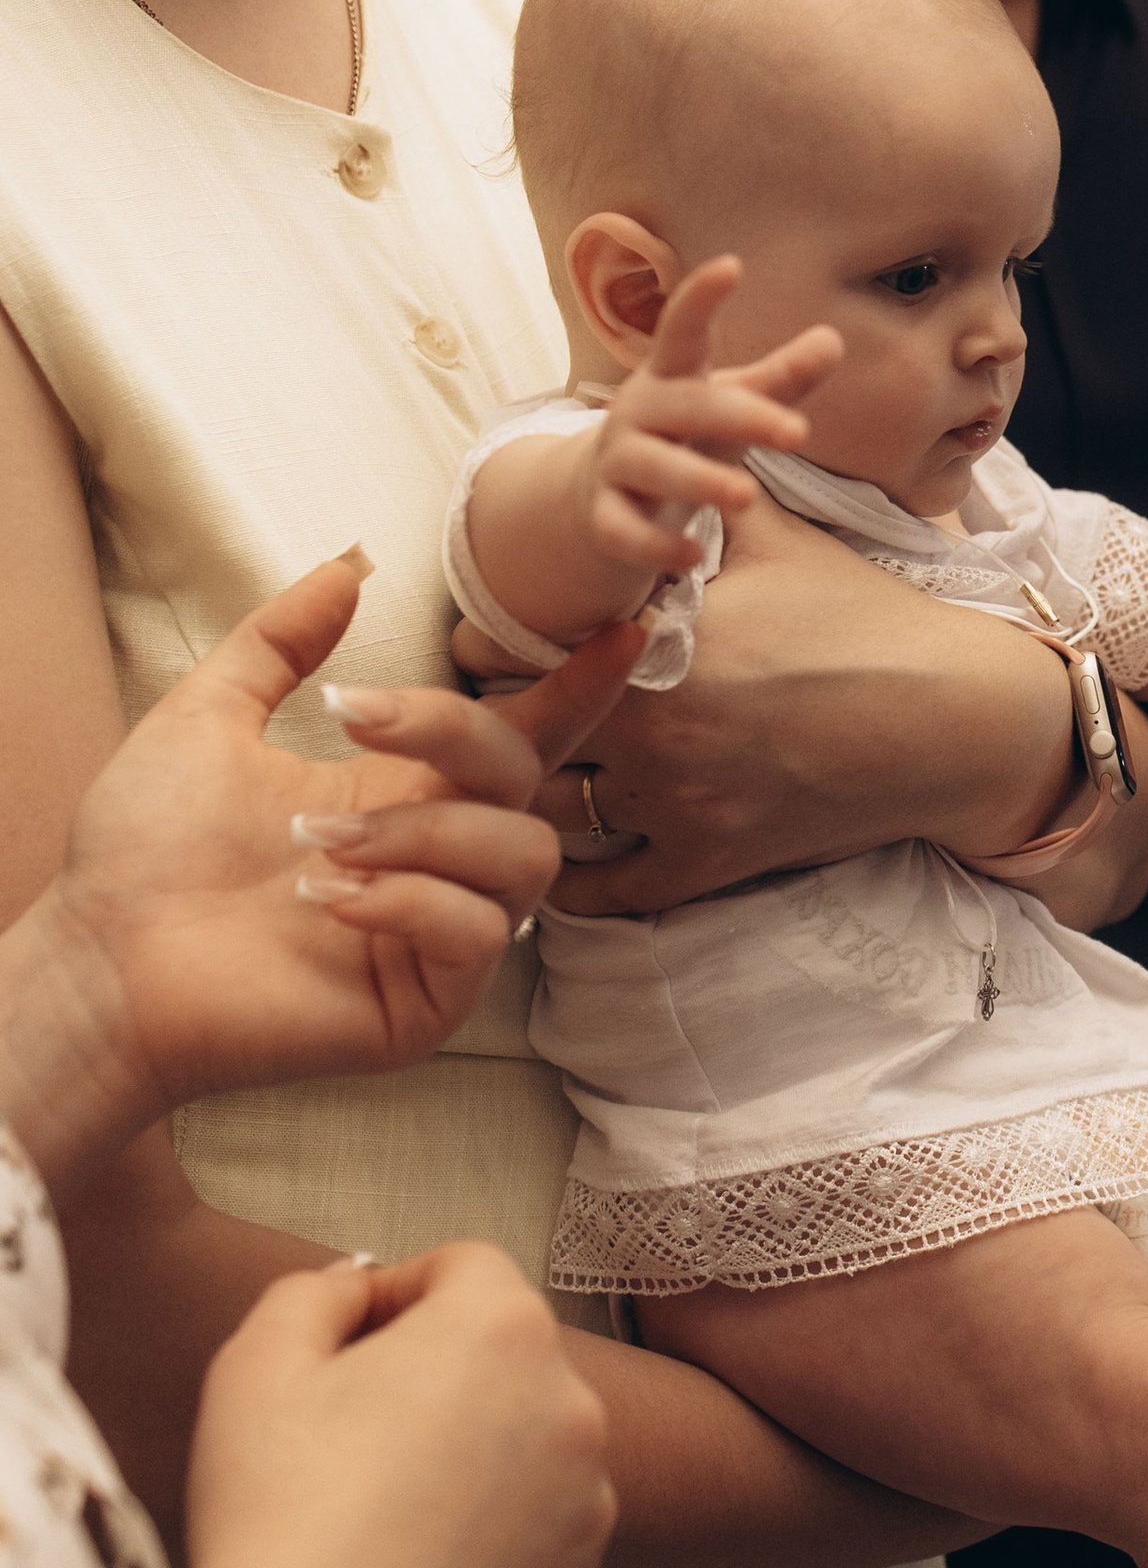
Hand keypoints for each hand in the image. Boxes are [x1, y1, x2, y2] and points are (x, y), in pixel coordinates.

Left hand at [0, 558, 641, 1184]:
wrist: (99, 959)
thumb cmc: (143, 851)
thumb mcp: (208, 717)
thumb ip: (279, 640)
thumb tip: (348, 565)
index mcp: (404, 792)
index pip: (521, 734)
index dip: (578, 686)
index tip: (627, 628)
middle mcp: (437, 858)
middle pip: (527, 777)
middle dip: (452, 731)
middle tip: (355, 717)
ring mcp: (438, 933)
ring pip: (522, 857)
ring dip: (423, 831)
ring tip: (317, 843)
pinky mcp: (427, 1001)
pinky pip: (477, 933)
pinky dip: (406, 900)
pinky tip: (326, 900)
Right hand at [184, 1244, 614, 1567]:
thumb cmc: (276, 1512)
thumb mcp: (257, 1361)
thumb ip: (315, 1292)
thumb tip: (357, 1285)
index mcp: (503, 1328)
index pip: (464, 1268)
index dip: (396, 1297)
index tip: (345, 1353)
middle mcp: (573, 1405)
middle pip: (504, 1361)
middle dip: (439, 1381)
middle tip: (352, 1440)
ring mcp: (588, 1506)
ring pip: (526, 1453)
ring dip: (471, 1464)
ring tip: (380, 1520)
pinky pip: (532, 1544)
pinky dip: (486, 1550)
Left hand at [515, 503, 1098, 915]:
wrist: (949, 717)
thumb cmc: (865, 617)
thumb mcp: (777, 538)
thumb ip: (700, 496)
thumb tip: (659, 439)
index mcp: (653, 647)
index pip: (516, 654)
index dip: (485, 649)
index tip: (474, 647)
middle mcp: (652, 732)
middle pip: (517, 740)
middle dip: (484, 730)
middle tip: (461, 723)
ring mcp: (679, 806)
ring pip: (548, 819)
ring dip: (518, 803)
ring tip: (493, 788)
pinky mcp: (712, 862)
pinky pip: (609, 893)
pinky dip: (572, 884)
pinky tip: (549, 864)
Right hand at [582, 256, 839, 577]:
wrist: (596, 497)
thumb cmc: (681, 437)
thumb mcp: (728, 404)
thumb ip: (778, 379)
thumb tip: (834, 338)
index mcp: (671, 376)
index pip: (682, 330)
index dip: (700, 299)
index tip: (730, 266)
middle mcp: (639, 412)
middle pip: (686, 406)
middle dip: (741, 415)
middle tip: (798, 433)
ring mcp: (618, 464)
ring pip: (654, 467)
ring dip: (699, 481)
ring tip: (746, 497)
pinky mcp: (604, 518)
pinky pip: (626, 532)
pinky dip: (657, 547)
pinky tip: (694, 559)